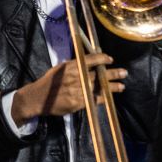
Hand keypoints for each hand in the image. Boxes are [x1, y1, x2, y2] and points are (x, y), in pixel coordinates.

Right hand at [11, 53, 126, 123]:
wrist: (38, 98)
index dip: (103, 59)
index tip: (110, 59)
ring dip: (112, 87)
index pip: (91, 60)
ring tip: (121, 86)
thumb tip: (90, 60)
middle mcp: (76, 77)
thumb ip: (74, 65)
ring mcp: (78, 90)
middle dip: (113, 73)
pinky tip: (110, 97)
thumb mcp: (60, 69)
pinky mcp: (78, 102)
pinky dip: (103, 98)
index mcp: (70, 66)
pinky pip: (95, 99)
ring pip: (100, 87)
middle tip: (124, 72)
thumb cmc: (50, 82)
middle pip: (99, 74)